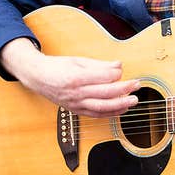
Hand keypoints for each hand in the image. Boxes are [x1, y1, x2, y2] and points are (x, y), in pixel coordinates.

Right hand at [0, 38, 139, 117]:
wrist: (38, 78)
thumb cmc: (58, 67)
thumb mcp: (78, 60)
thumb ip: (99, 65)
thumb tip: (118, 65)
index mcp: (76, 77)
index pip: (102, 77)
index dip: (115, 74)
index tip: (121, 70)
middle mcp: (76, 93)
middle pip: (105, 93)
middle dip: (124, 89)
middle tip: (137, 85)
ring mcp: (76, 103)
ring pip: (102, 107)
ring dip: (120, 104)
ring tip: (133, 100)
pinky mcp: (76, 110)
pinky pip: (96, 114)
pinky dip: (110, 113)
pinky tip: (121, 109)